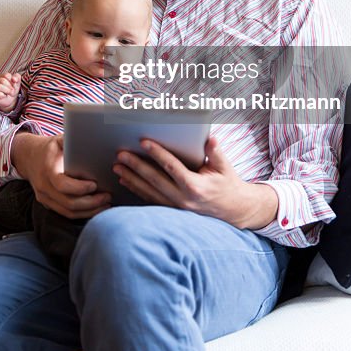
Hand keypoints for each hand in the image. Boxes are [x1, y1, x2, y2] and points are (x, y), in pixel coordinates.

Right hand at [0, 72, 21, 112]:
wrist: (10, 100)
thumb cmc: (12, 89)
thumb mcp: (17, 82)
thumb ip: (17, 77)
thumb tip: (14, 79)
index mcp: (2, 76)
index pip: (7, 75)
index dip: (12, 81)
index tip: (14, 85)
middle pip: (3, 81)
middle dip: (10, 87)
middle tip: (12, 91)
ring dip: (7, 91)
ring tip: (9, 94)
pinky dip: (1, 95)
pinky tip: (4, 96)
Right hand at [11, 132, 111, 219]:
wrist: (28, 158)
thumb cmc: (49, 148)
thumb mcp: (59, 140)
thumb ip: (73, 142)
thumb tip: (94, 141)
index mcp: (47, 170)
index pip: (63, 185)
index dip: (80, 188)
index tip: (95, 184)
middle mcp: (44, 187)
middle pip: (68, 203)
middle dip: (91, 203)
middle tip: (107, 196)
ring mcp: (45, 198)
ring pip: (68, 212)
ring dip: (89, 211)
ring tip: (105, 204)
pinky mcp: (48, 204)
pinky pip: (66, 213)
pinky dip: (82, 213)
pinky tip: (95, 208)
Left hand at [113, 136, 278, 229]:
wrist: (233, 210)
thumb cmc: (227, 184)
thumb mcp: (225, 167)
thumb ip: (216, 152)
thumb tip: (210, 139)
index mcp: (195, 186)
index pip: (172, 167)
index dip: (157, 153)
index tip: (143, 141)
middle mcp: (183, 199)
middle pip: (155, 180)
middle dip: (136, 166)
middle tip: (120, 154)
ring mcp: (176, 208)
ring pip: (149, 191)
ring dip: (132, 179)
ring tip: (117, 167)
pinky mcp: (172, 211)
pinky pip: (150, 200)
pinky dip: (136, 190)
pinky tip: (125, 181)